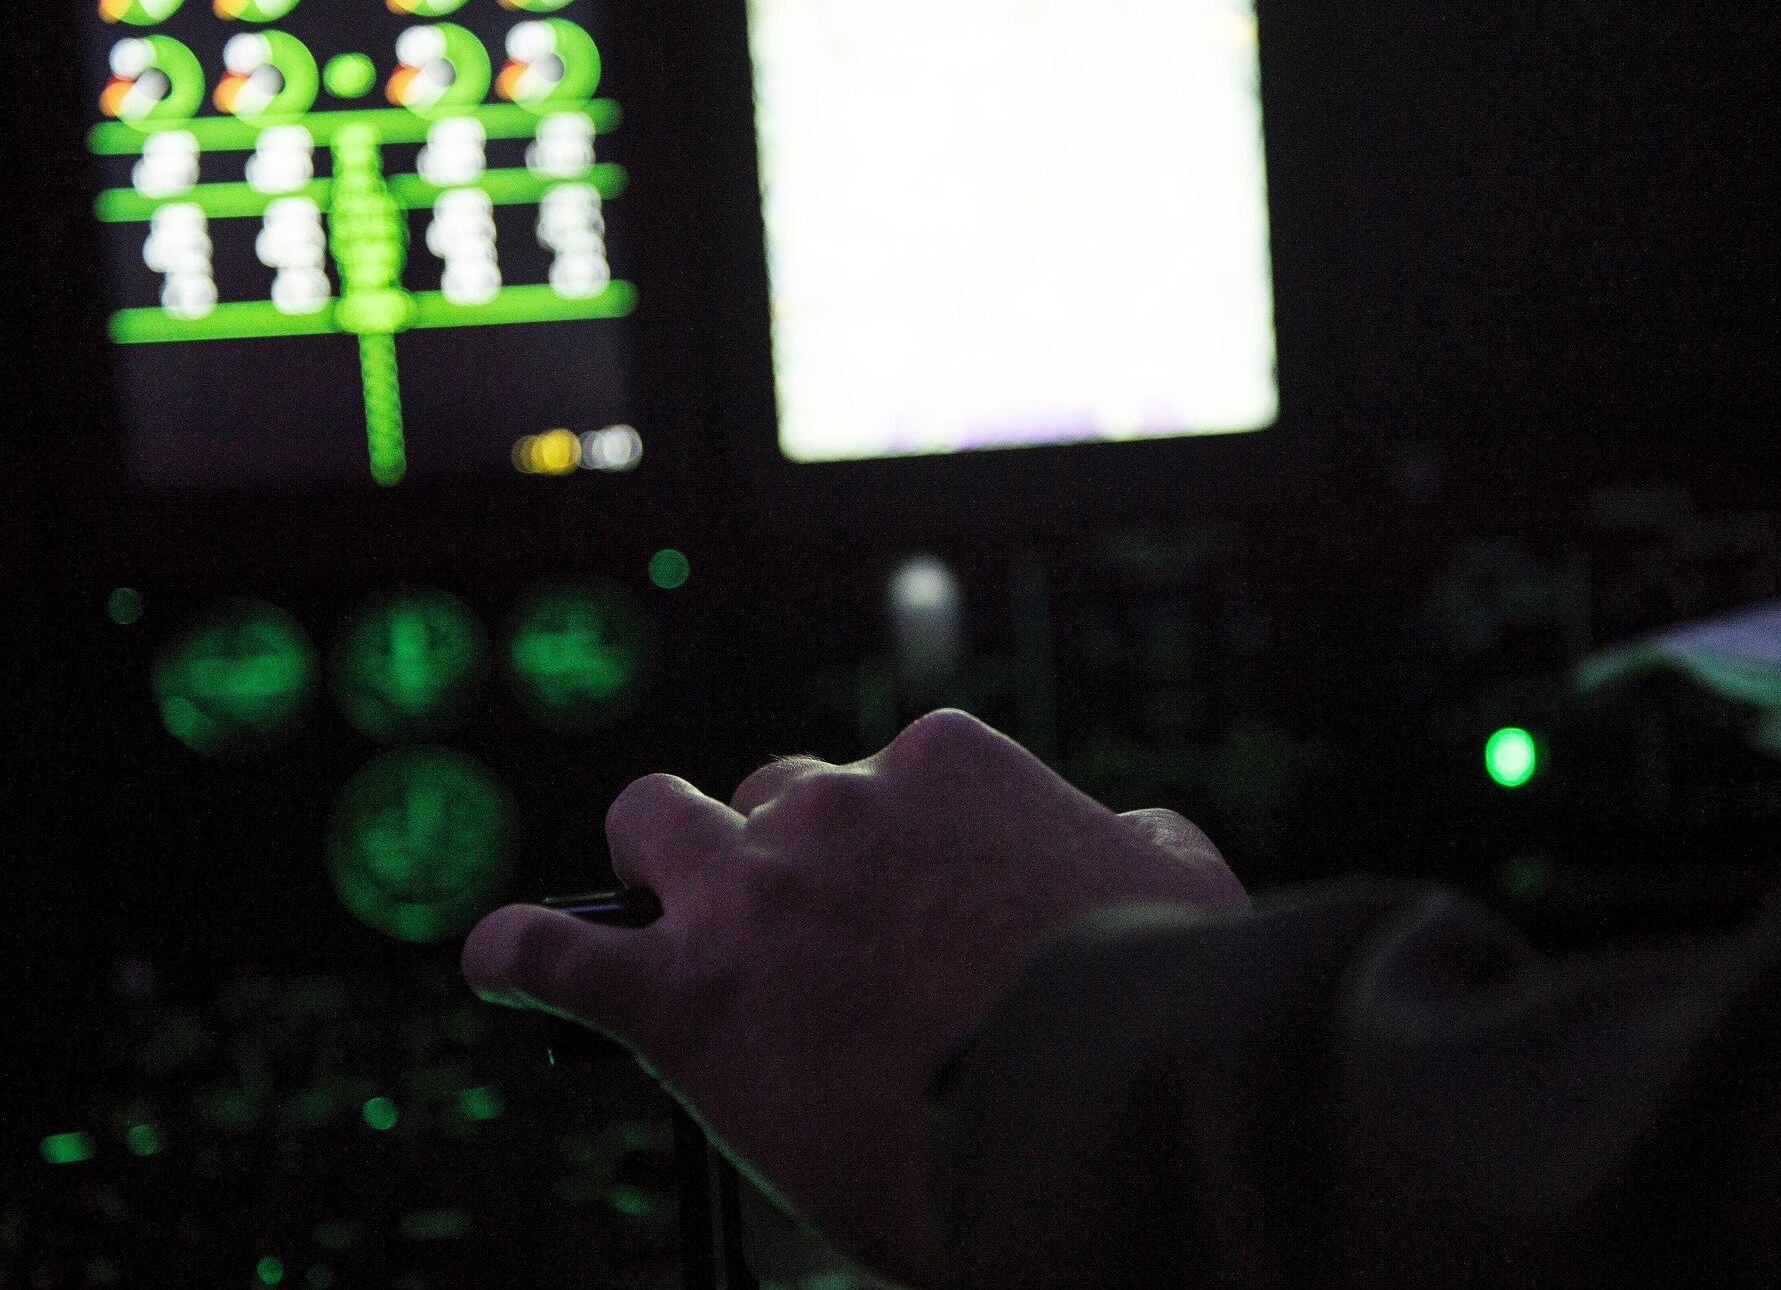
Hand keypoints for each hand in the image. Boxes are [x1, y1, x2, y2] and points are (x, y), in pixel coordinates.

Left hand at [461, 709, 1249, 1286]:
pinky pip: (555, 955)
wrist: (1084, 1113)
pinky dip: (521, 957)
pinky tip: (501, 965)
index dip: (892, 851)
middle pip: (768, 797)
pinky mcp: (687, 994)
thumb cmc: (1143, 1003)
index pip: (888, 778)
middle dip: (780, 853)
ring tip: (675, 922)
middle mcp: (837, 806)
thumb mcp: (1178, 881)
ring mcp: (753, 893)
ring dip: (661, 867)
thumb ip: (1135, 835)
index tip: (908, 911)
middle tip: (813, 941)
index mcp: (946, 767)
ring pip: (655, 826)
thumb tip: (1128, 830)